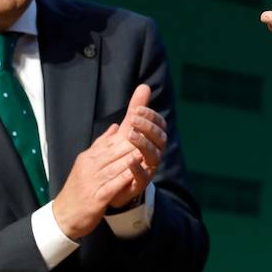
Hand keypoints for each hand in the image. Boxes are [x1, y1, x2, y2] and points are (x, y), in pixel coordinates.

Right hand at [52, 124, 141, 238]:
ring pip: (114, 167)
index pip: (110, 142)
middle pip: (113, 152)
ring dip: (130, 159)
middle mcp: (89, 166)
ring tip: (145, 151)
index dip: (127, 133)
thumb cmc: (78, 188)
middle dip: (131, 143)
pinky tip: (134, 175)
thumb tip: (115, 126)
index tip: (142, 124)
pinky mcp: (96, 198)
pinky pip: (112, 186)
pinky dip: (123, 179)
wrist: (63, 214)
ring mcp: (92, 181)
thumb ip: (101, 145)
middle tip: (149, 134)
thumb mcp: (86, 163)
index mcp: (89, 157)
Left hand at [109, 84, 166, 208]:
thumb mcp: (128, 129)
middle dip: (147, 127)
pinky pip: (144, 176)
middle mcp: (155, 153)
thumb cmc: (123, 153)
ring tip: (130, 134)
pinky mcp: (140, 183)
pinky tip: (130, 159)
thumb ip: (136, 109)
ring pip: (154, 155)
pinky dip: (137, 167)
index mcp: (153, 140)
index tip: (137, 109)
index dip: (151, 116)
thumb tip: (144, 86)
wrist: (112, 185)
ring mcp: (149, 168)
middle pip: (160, 138)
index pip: (159, 125)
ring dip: (143, 143)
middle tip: (133, 119)